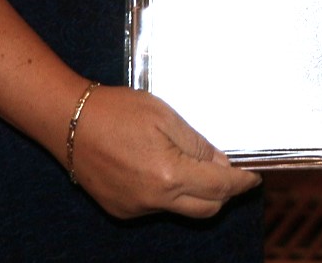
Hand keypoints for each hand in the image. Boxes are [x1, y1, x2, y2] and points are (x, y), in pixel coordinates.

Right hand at [68, 86, 259, 219]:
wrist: (67, 122)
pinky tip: (158, 168)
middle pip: (206, 209)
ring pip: (181, 209)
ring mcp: (135, 208)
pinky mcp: (121, 209)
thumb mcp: (165, 116)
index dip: (242, 183)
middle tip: (229, 172)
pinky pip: (157, 207)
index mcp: (169, 174)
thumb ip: (198, 144)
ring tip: (189, 163)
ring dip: (195, 193)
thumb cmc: (116, 111)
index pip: (220, 188)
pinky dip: (168, 194)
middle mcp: (154, 200)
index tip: (254, 178)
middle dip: (223, 194)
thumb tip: (223, 164)